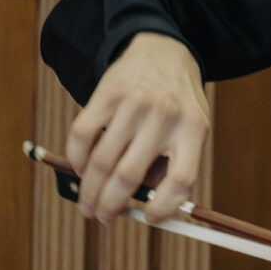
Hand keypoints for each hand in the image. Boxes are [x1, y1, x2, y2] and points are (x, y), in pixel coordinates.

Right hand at [65, 32, 210, 223]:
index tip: (149, 219)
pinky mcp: (108, 92)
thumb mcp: (192, 127)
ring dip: (89, 190)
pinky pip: (83, 134)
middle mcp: (165, 116)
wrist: (163, 50)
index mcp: (193, 129)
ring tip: (87, 203)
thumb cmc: (178, 101)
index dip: (164, 207)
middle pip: (130, 176)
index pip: (181, 180)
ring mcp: (135, 103)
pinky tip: (80, 170)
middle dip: (110, 205)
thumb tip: (144, 207)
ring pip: (102, 161)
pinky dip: (77, 159)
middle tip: (100, 217)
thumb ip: (173, 163)